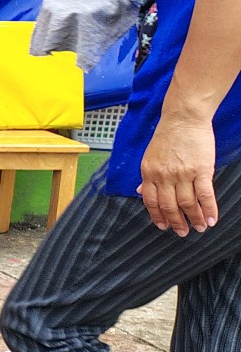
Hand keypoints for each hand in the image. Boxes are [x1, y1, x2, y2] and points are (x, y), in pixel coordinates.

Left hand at [141, 109, 218, 234]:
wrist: (183, 118)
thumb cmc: (167, 136)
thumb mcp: (150, 157)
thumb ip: (147, 177)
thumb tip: (140, 193)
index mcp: (148, 173)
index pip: (151, 201)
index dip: (157, 216)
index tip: (163, 226)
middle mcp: (164, 176)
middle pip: (169, 206)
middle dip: (176, 222)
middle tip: (182, 232)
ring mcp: (182, 174)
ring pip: (187, 204)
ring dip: (194, 219)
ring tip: (200, 229)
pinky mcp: (201, 170)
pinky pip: (204, 195)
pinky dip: (208, 209)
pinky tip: (211, 219)